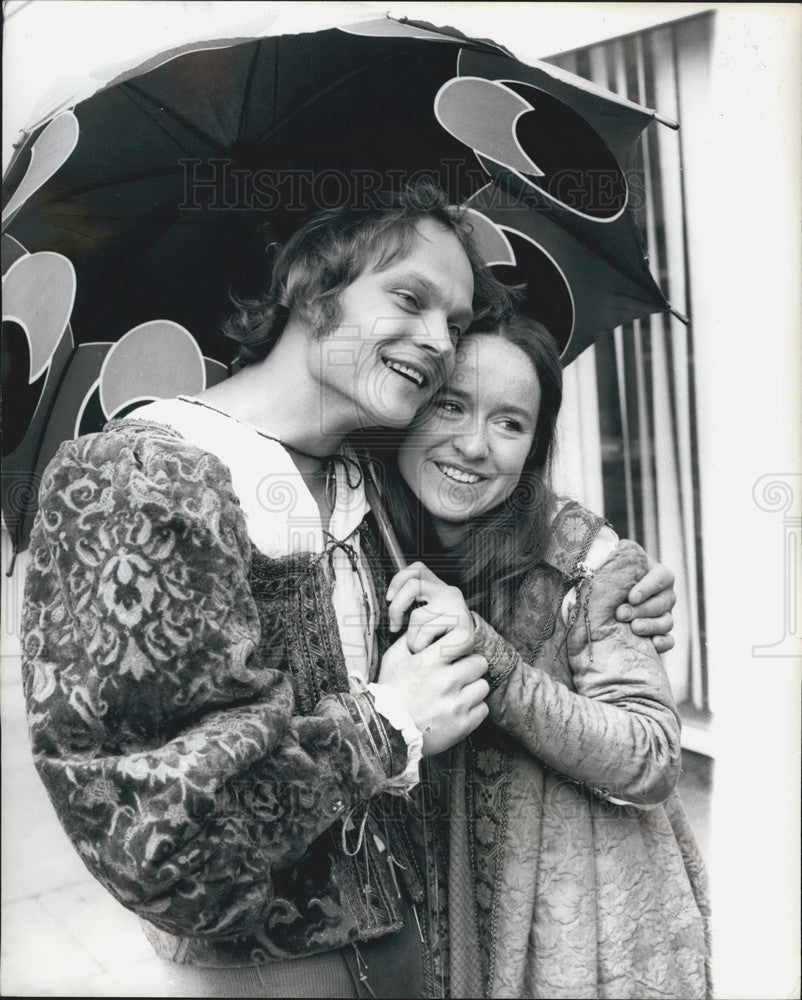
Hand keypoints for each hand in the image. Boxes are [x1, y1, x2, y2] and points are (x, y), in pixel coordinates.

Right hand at [378, 628, 488, 755]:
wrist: (386, 734)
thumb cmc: (389, 694)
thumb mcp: (392, 660)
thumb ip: (410, 640)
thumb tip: (430, 629)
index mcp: (428, 663)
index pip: (464, 638)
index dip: (463, 642)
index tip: (457, 650)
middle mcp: (445, 682)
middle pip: (480, 663)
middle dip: (470, 667)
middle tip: (457, 674)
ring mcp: (456, 705)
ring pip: (483, 686)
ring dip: (472, 689)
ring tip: (455, 694)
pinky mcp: (463, 726)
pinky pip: (483, 709)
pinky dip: (472, 709)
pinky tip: (457, 710)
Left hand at [386, 562, 473, 653]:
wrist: (469, 653)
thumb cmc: (443, 637)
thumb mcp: (426, 617)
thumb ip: (413, 605)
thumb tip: (391, 603)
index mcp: (439, 588)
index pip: (417, 569)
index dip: (398, 580)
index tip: (389, 598)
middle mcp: (449, 592)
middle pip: (412, 586)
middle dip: (396, 608)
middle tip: (394, 626)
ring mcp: (456, 606)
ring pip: (417, 615)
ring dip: (411, 637)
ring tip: (417, 646)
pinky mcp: (460, 623)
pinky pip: (427, 632)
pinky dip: (420, 644)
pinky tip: (427, 649)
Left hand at [615, 555, 675, 652]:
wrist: (609, 594)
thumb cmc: (613, 573)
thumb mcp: (617, 559)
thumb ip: (619, 553)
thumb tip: (617, 548)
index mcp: (659, 574)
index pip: (661, 578)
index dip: (648, 588)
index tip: (632, 596)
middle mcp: (665, 594)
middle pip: (662, 603)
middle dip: (642, 609)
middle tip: (621, 614)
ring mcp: (665, 614)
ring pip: (666, 622)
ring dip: (651, 626)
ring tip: (634, 628)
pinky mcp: (661, 633)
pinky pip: (669, 640)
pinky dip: (664, 643)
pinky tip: (654, 645)